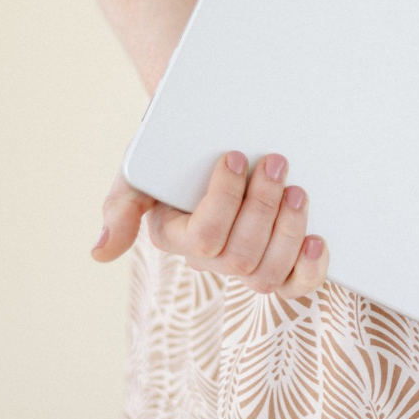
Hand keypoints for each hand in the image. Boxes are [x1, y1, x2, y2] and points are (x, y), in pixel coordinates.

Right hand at [90, 149, 329, 298]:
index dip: (224, 199)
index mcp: (177, 237)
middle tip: (275, 161)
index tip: (235, 155)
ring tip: (297, 191)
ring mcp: (247, 262)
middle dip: (263, 208)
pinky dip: (311, 270)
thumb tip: (100, 254)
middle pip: (241, 258)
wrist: (207, 133)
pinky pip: (296, 285)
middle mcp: (212, 258)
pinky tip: (319, 240)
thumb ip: (120, 208)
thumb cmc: (172, 150)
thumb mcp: (140, 170)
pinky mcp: (281, 261)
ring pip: (268, 274)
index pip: (204, 237)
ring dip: (288, 232)